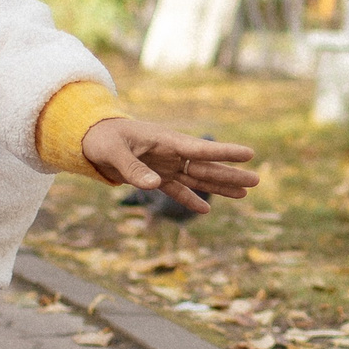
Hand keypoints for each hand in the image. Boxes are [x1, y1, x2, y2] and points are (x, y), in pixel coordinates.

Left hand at [81, 118, 257, 214]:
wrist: (90, 138)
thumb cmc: (102, 139)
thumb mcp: (113, 152)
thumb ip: (133, 169)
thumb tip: (155, 185)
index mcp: (165, 141)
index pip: (200, 148)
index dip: (224, 152)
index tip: (249, 153)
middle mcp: (171, 153)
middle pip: (206, 166)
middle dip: (231, 174)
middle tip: (258, 181)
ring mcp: (165, 165)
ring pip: (198, 178)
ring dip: (220, 187)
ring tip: (245, 194)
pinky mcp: (156, 176)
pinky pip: (178, 189)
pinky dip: (190, 200)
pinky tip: (206, 210)